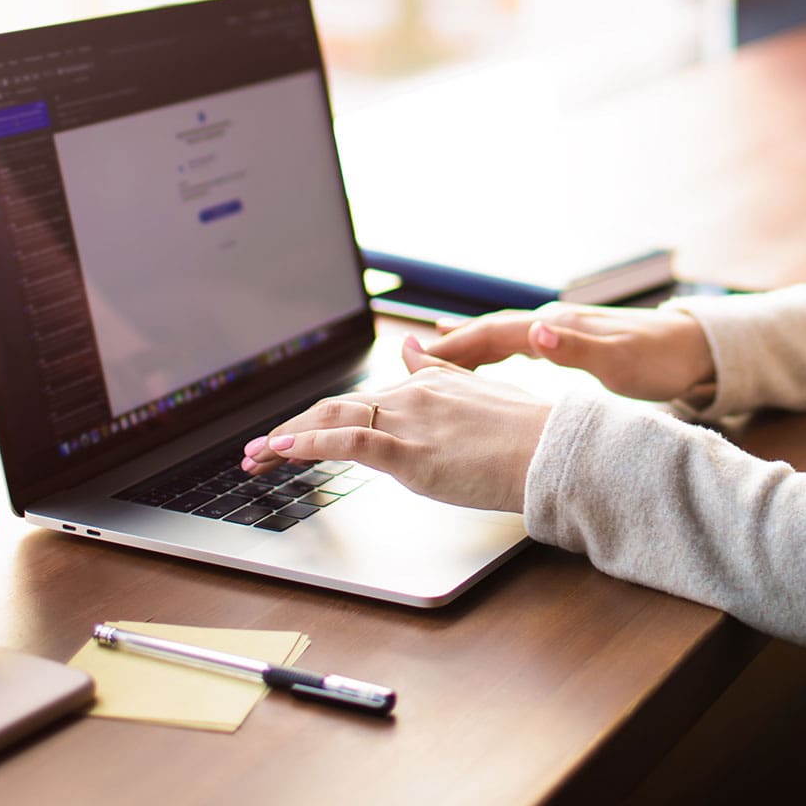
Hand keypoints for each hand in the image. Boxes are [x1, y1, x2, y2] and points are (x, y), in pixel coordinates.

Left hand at [239, 337, 551, 513]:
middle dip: (288, 431)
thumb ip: (440, 372)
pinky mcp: (411, 453)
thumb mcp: (480, 389)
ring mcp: (409, 423)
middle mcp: (411, 397)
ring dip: (284, 440)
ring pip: (331, 423)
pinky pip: (348, 443)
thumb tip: (412, 348)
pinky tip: (281, 451)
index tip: (289, 434)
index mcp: (427, 384)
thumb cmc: (527, 430)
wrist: (553, 450)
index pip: (359, 400)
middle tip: (254, 452)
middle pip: (334, 410)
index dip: (317, 420)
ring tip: (252, 457)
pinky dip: (308, 445)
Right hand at [426, 303, 715, 404]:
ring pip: (499, 334)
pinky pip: (514, 343)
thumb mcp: (623, 362)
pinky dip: (488, 348)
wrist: (696, 349)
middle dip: (448, 345)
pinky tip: (479, 356)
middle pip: (488, 330)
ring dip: (464, 344)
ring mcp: (560, 329)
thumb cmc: (663, 359)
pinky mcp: (569, 341)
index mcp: (559, 326)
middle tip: (405, 363)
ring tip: (426, 355)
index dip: (455, 346)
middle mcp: (554, 322)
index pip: (494, 332)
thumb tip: (537, 334)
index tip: (416, 360)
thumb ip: (578, 350)